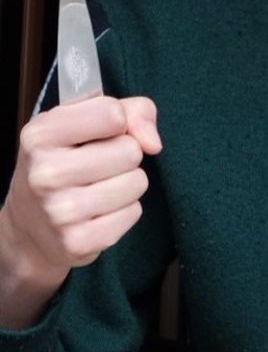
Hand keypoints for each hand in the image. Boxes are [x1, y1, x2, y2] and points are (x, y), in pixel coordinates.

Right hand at [0, 96, 160, 329]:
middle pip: (131, 150)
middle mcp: (45, 173)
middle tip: (97, 165)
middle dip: (125, 154)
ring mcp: (60, 211)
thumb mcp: (82, 121)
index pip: (112, 113)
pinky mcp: (78, 241)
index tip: (104, 131)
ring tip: (97, 187)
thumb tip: (153, 143)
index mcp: (40, 135)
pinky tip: (98, 211)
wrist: (29, 226)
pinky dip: (124, 210)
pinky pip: (134, 212)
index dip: (120, 121)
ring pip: (137, 182)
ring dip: (127, 183)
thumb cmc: (63, 161)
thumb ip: (130, 110)